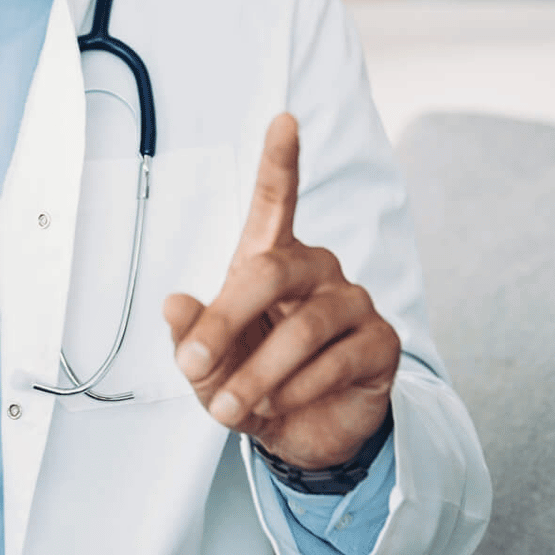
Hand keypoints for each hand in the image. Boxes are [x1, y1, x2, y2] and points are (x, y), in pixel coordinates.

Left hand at [163, 114, 398, 468]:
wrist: (303, 436)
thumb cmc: (250, 382)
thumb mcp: (208, 366)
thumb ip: (191, 336)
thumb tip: (173, 302)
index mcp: (271, 259)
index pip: (276, 200)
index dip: (280, 160)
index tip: (283, 118)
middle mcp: (317, 269)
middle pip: (270, 273)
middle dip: (226, 321)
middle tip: (193, 365)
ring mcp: (354, 302)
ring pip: (303, 328)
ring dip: (259, 374)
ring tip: (230, 409)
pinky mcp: (381, 343)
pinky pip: (336, 361)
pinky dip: (297, 390)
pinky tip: (279, 407)